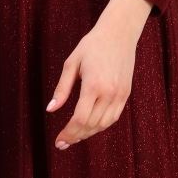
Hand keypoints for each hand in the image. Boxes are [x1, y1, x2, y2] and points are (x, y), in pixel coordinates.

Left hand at [46, 0, 152, 148]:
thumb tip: (50, 110)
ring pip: (104, 124)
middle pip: (91, 125)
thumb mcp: (71, 63)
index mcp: (93, 85)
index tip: (58, 140)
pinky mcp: (126, 94)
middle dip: (75, 137)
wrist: (119, 34)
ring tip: (74, 137)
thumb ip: (61, 89)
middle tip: (62, 143)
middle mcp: (109, 92)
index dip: (68, 133)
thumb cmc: (92, 46)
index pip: (80, 119)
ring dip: (88, 134)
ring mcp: (120, 94)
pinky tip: (90, 127)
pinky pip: (113, 117)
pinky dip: (101, 126)